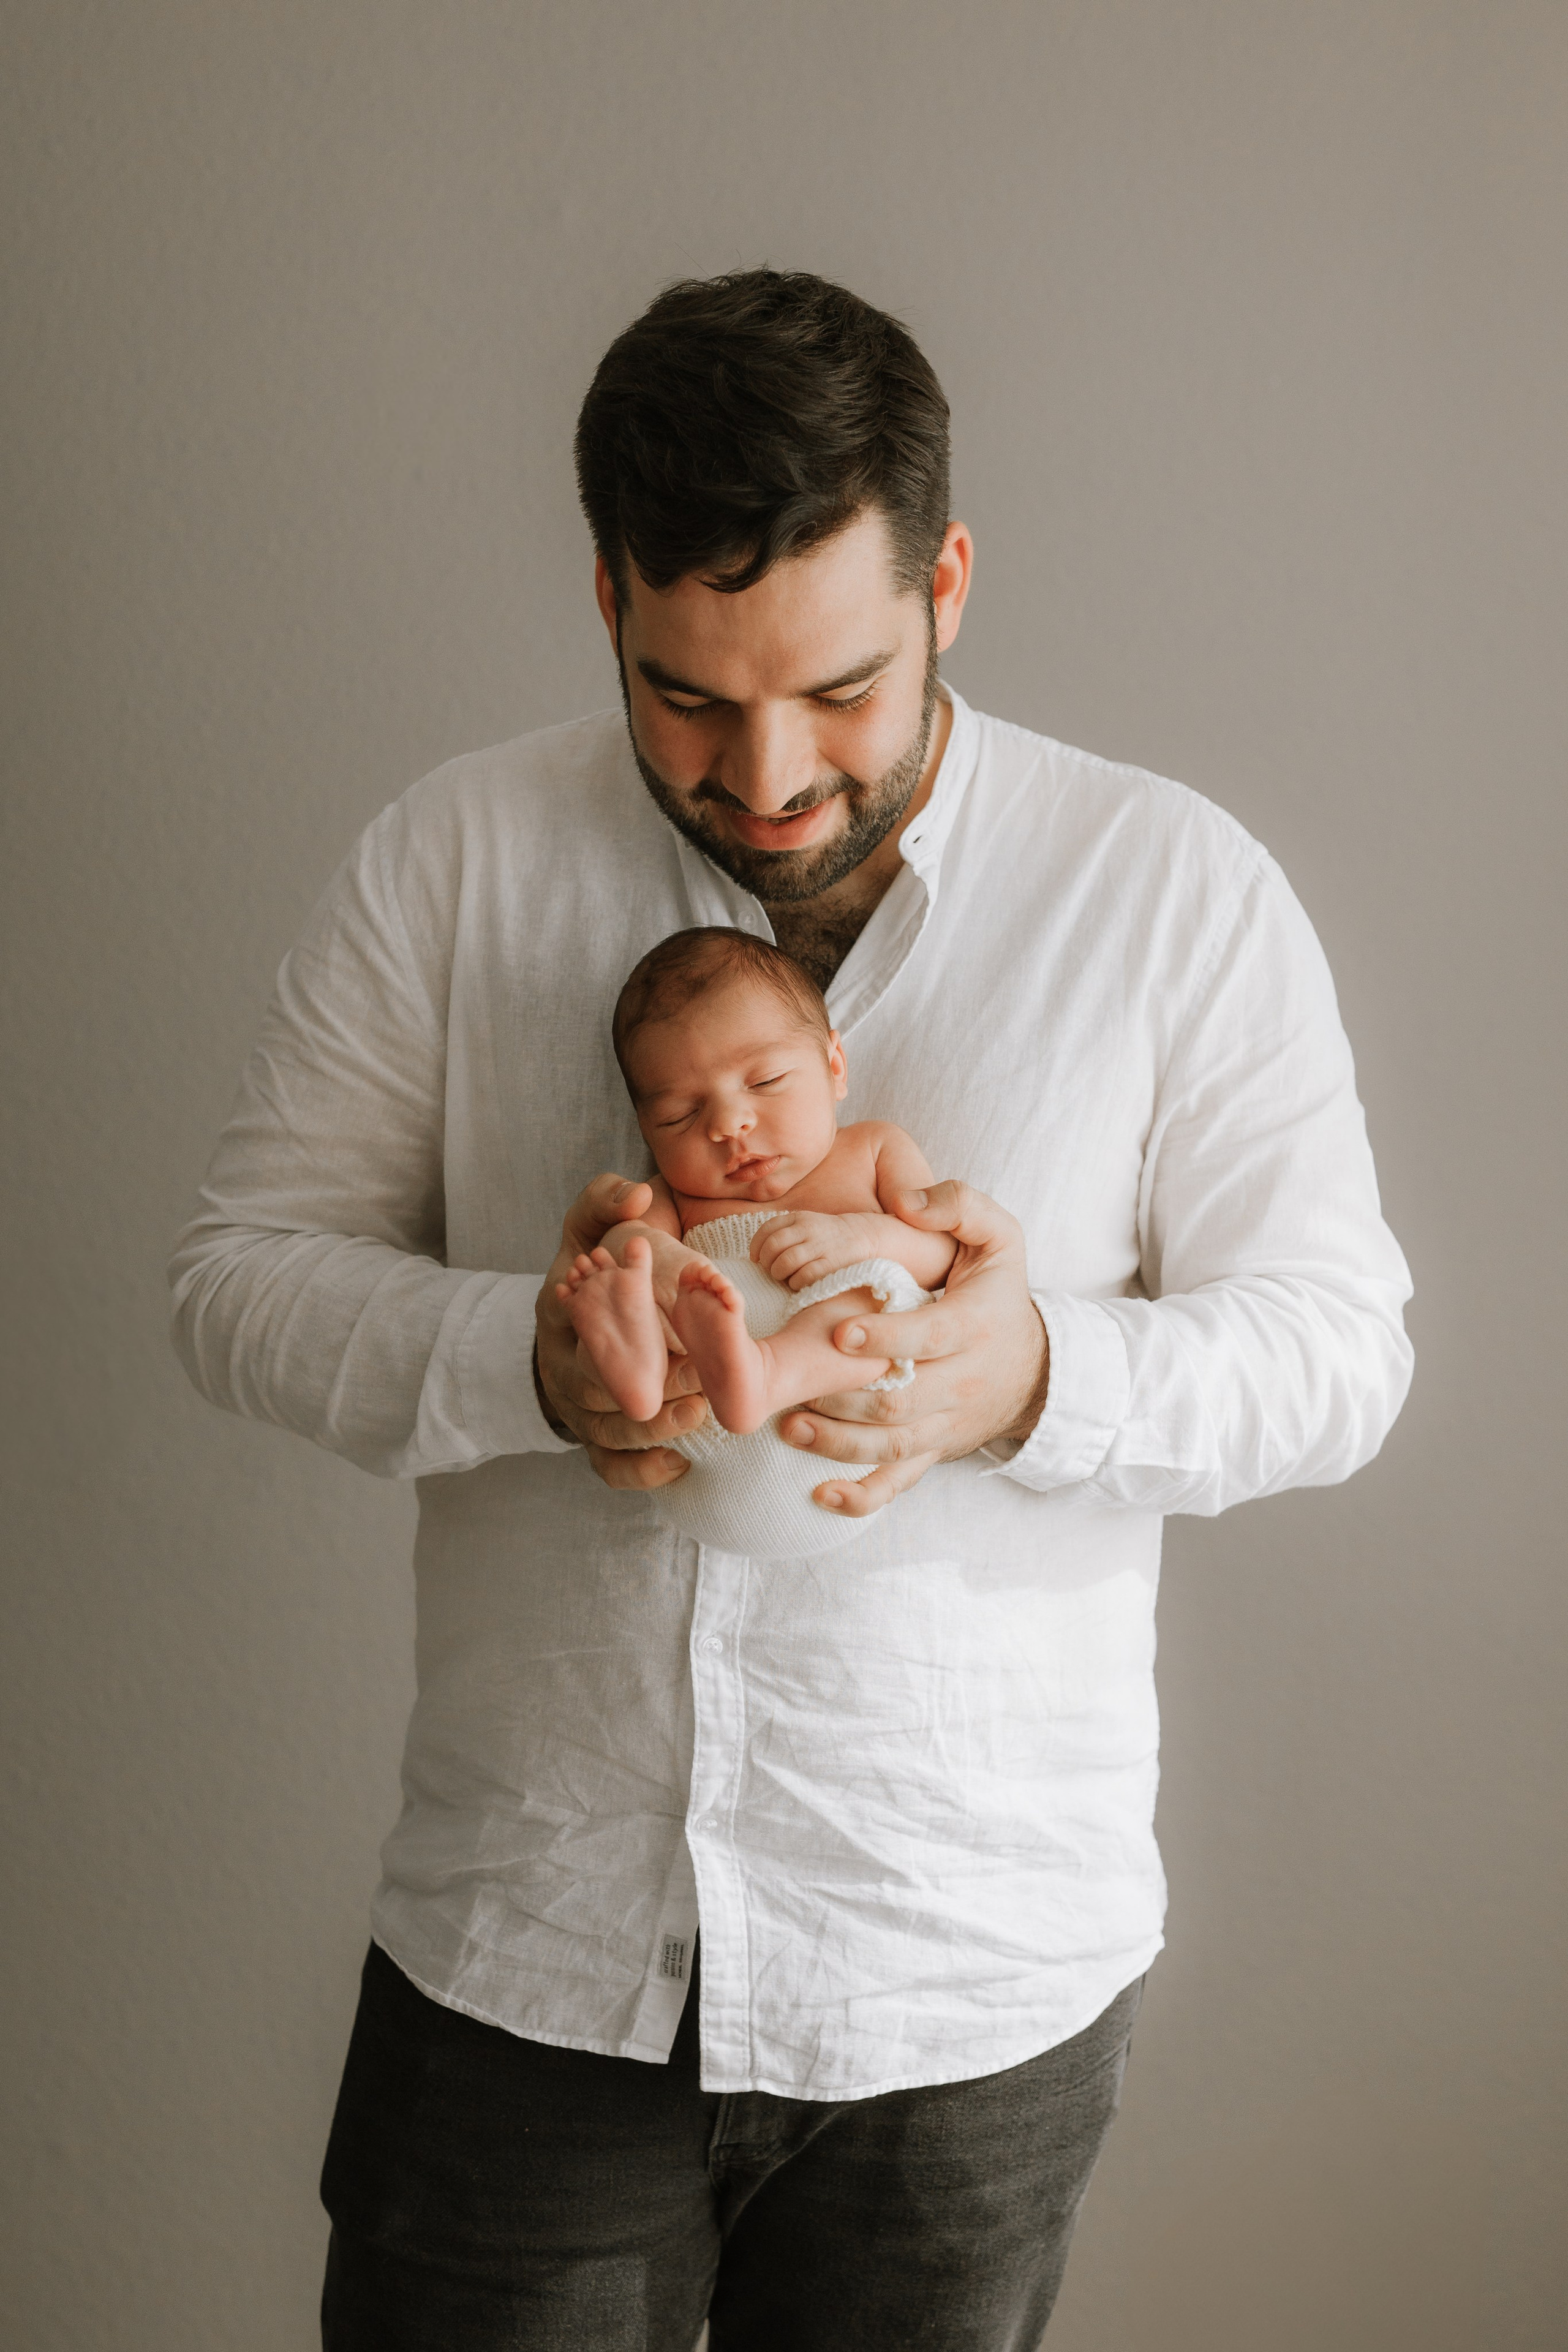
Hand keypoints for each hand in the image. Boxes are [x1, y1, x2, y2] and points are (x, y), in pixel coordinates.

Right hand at [534, 1174, 706, 1490]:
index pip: (582, 1324)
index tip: (672, 1326)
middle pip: (597, 1387)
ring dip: (652, 1428)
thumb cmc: (587, 1273)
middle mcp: (563, 1367)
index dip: (623, 1326)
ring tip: (696, 1415)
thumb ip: (605, 1201)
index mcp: (558, 1314)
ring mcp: (577, 1409)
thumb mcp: (585, 1228)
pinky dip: (642, 1471)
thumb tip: (638, 1194)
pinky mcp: (594, 1439)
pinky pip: (610, 1467)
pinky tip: (681, 1463)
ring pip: (607, 1432)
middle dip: (648, 1384)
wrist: (567, 1327)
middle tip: (700, 1379)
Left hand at [752, 1210, 882, 1290]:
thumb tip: (756, 1254)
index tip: (756, 1258)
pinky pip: (803, 1276)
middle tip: (771, 1270)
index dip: (756, 1246)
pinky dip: (795, 1283)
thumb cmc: (827, 1235)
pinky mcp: (830, 1264)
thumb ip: (784, 1232)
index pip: (767, 1229)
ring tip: (784, 1277)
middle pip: (773, 1246)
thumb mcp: (806, 1224)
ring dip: (779, 1273)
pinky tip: (798, 1283)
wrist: (863, 1236)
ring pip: (785, 1262)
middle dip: (766, 1262)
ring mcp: (819, 1246)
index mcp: (798, 1218)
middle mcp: (807, 1229)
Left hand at [779, 1180, 1049, 1517]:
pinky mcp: (934, 1451)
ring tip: (791, 1428)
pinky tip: (821, 1494)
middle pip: (902, 1401)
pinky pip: (899, 1482)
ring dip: (838, 1443)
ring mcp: (946, 1423)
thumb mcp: (1000, 1238)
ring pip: (892, 1445)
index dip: (885, 1337)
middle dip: (845, 1398)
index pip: (930, 1337)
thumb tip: (910, 1200)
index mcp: (974, 1325)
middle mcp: (962, 1382)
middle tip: (794, 1386)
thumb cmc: (999, 1293)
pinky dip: (861, 1496)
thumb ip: (960, 1206)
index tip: (837, 1330)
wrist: (1036, 1367)